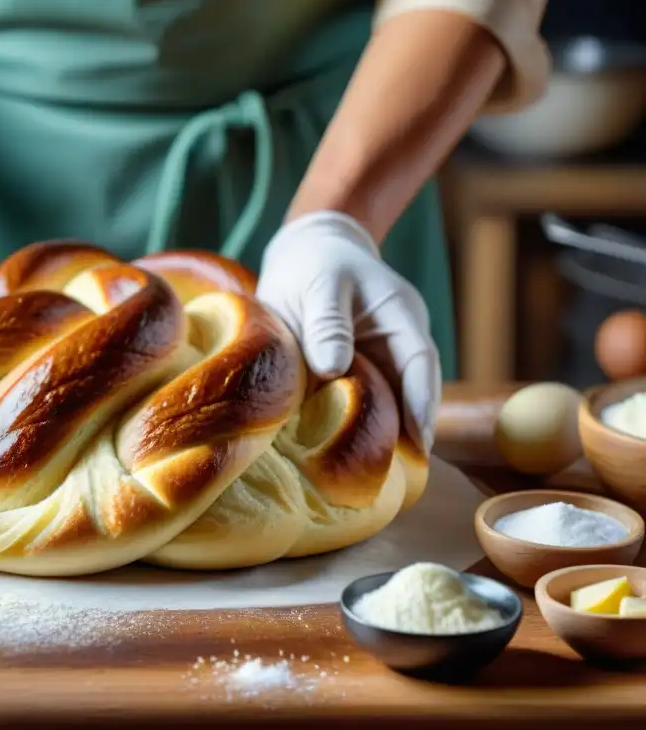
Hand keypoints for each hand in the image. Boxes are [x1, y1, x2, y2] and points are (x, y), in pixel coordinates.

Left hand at [256, 210, 440, 454]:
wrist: (308, 254)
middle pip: (414, 390)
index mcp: (399, 314)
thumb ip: (327, 322)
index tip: (419, 441)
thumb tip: (335, 369)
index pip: (420, 362)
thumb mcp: (318, 285)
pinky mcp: (363, 370)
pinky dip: (363, 424)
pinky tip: (350, 453)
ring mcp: (385, 356)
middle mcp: (401, 339)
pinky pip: (370, 400)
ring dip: (387, 432)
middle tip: (399, 475)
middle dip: (410, 431)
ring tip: (376, 475)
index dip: (422, 403)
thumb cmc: (314, 266)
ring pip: (393, 399)